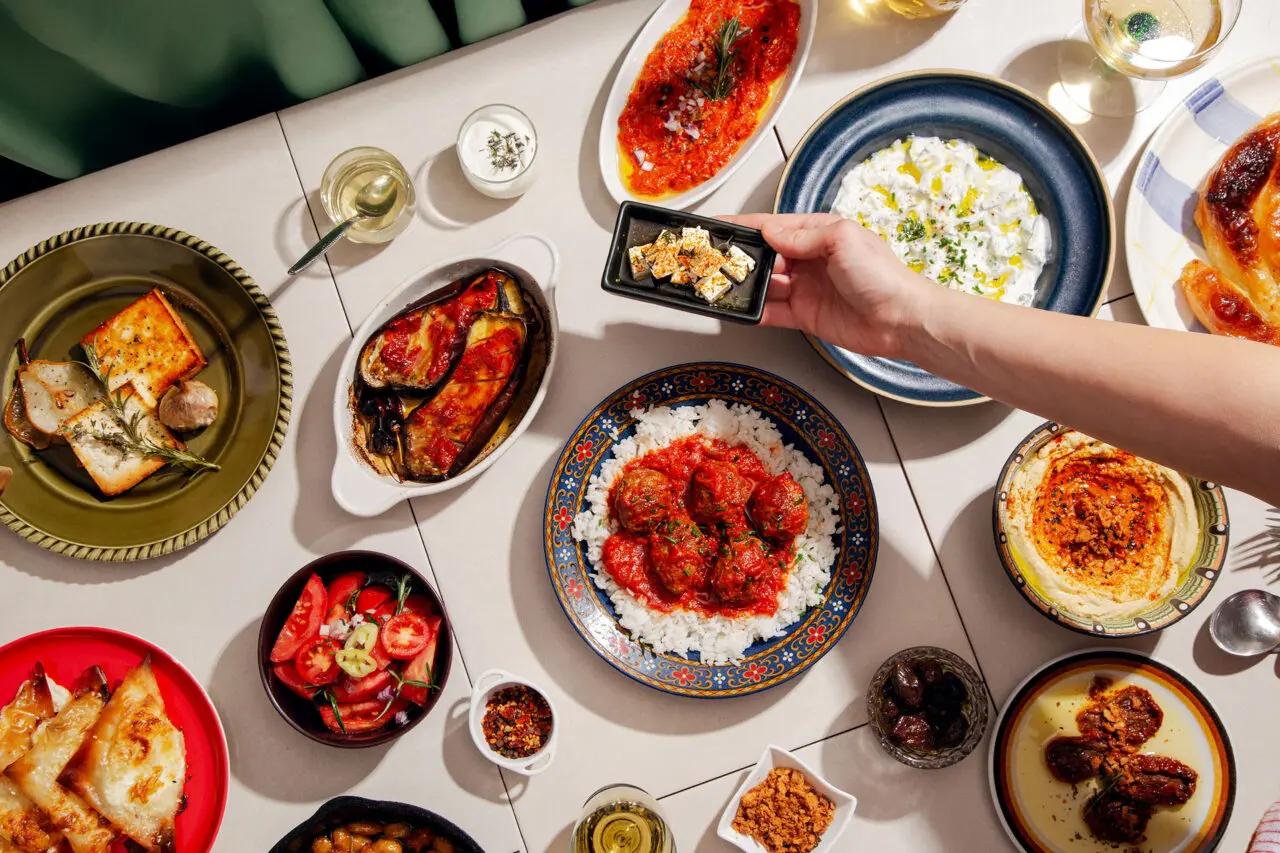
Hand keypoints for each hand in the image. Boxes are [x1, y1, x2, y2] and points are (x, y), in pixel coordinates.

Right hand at [722, 213, 935, 358]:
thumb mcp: (841, 240)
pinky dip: (756, 311)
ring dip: (745, 285)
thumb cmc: (881, 275)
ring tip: (721, 285)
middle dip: (740, 258)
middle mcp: (810, 260)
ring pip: (766, 284)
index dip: (745, 226)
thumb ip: (802, 236)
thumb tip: (770, 232)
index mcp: (819, 234)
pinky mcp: (805, 315)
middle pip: (765, 256)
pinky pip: (773, 312)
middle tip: (714, 261)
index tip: (718, 226)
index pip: (774, 226)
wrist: (901, 320)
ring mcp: (806, 288)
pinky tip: (741, 310)